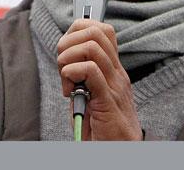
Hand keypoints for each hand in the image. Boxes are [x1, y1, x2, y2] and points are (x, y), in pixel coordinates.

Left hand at [57, 19, 141, 140]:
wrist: (120, 152)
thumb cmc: (103, 128)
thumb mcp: (91, 95)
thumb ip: (81, 77)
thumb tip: (65, 61)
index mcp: (113, 69)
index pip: (101, 30)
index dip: (77, 30)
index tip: (66, 49)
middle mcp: (117, 73)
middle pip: (95, 32)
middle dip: (69, 42)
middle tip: (63, 64)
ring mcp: (115, 85)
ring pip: (92, 47)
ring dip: (68, 58)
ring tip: (66, 78)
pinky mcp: (108, 100)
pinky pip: (90, 71)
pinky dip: (72, 73)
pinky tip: (70, 89)